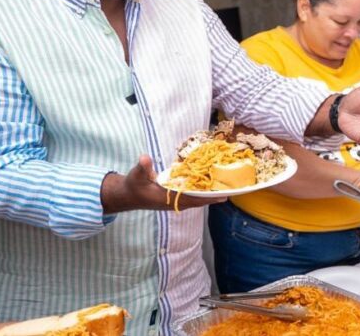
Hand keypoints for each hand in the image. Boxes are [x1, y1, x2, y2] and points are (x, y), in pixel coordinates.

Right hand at [100, 155, 225, 213]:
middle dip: (214, 197)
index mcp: (167, 199)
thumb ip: (142, 167)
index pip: (191, 200)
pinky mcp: (174, 198)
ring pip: (196, 200)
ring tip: (227, 188)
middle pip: (198, 201)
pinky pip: (192, 197)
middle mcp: (174, 202)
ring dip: (210, 195)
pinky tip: (211, 186)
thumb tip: (144, 158)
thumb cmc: (132, 185)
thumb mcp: (136, 175)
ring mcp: (175, 201)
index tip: (222, 196)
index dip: (207, 198)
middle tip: (232, 190)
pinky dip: (202, 193)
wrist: (126, 196)